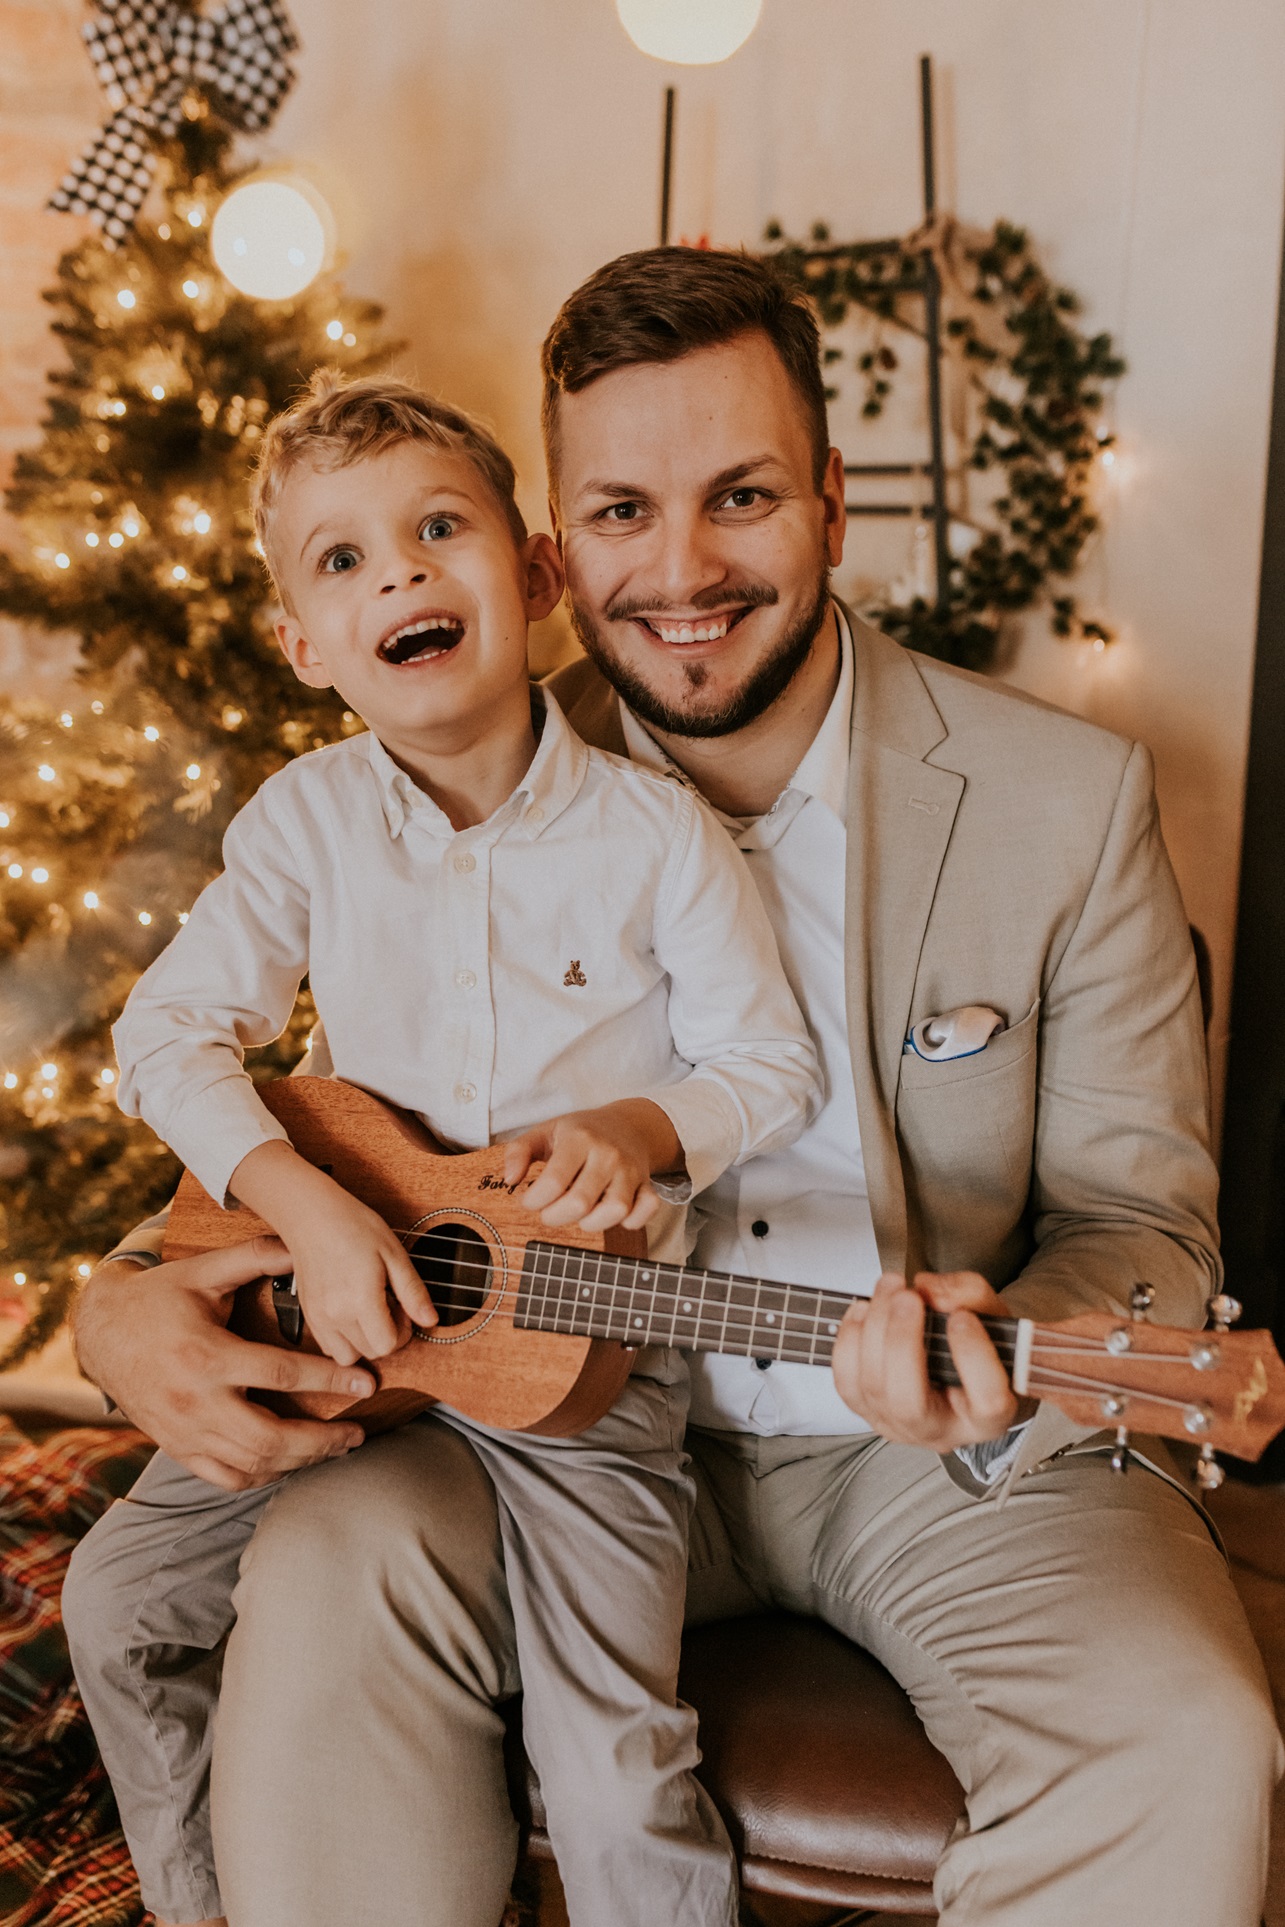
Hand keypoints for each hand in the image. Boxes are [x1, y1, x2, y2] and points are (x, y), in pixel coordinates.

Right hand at [72, 1239, 377, 1490]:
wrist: (100, 1333)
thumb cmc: (157, 1297)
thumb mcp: (202, 1271)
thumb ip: (253, 1258)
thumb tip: (300, 1243)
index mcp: (207, 1354)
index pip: (280, 1373)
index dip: (329, 1379)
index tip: (365, 1383)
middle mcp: (195, 1400)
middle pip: (270, 1436)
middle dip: (322, 1440)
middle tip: (357, 1433)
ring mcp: (185, 1431)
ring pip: (252, 1463)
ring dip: (300, 1461)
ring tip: (335, 1448)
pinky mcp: (178, 1447)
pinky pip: (225, 1478)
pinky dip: (262, 1476)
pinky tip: (289, 1463)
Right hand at [230, 1143, 437, 1367]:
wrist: (313, 1215)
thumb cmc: (354, 1226)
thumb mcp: (394, 1254)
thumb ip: (413, 1292)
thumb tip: (431, 1320)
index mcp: (359, 1300)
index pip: (388, 1345)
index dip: (404, 1330)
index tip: (403, 1306)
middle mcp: (335, 1315)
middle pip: (371, 1352)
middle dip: (388, 1335)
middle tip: (389, 1303)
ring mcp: (318, 1317)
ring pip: (347, 1356)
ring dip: (365, 1342)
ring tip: (370, 1311)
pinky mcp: (308, 1314)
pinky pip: (328, 1345)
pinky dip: (344, 1339)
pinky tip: (352, 1312)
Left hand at [503, 1098, 681, 1232]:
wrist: (627, 1124)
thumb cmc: (580, 1132)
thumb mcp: (545, 1131)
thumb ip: (518, 1151)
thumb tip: (510, 1180)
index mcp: (579, 1138)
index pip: (554, 1181)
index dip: (534, 1200)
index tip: (528, 1201)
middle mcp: (608, 1154)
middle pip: (581, 1202)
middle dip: (555, 1217)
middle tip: (548, 1213)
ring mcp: (630, 1170)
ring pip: (616, 1210)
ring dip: (592, 1223)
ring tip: (578, 1216)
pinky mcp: (647, 1184)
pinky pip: (648, 1209)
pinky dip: (631, 1220)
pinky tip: (611, 1216)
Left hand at [831, 1270, 1024, 1450]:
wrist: (957, 1369)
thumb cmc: (981, 1347)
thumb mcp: (993, 1316)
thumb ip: (970, 1295)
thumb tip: (927, 1289)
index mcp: (987, 1419)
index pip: (988, 1400)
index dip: (972, 1354)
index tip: (962, 1317)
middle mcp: (941, 1432)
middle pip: (909, 1403)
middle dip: (901, 1340)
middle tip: (909, 1296)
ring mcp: (898, 1426)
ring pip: (872, 1389)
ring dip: (873, 1329)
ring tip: (889, 1288)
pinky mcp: (867, 1410)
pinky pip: (846, 1381)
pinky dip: (850, 1339)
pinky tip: (865, 1308)